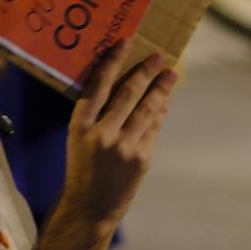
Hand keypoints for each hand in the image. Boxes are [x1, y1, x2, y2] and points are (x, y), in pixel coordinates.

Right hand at [59, 38, 178, 229]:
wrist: (90, 207)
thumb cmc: (83, 168)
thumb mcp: (79, 139)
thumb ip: (96, 115)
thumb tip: (123, 85)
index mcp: (80, 125)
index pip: (98, 84)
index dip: (113, 61)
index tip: (126, 42)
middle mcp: (101, 133)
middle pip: (128, 93)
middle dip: (146, 71)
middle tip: (159, 56)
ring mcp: (123, 146)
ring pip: (147, 109)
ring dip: (161, 88)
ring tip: (171, 74)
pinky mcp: (141, 158)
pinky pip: (154, 128)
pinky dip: (161, 112)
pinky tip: (165, 100)